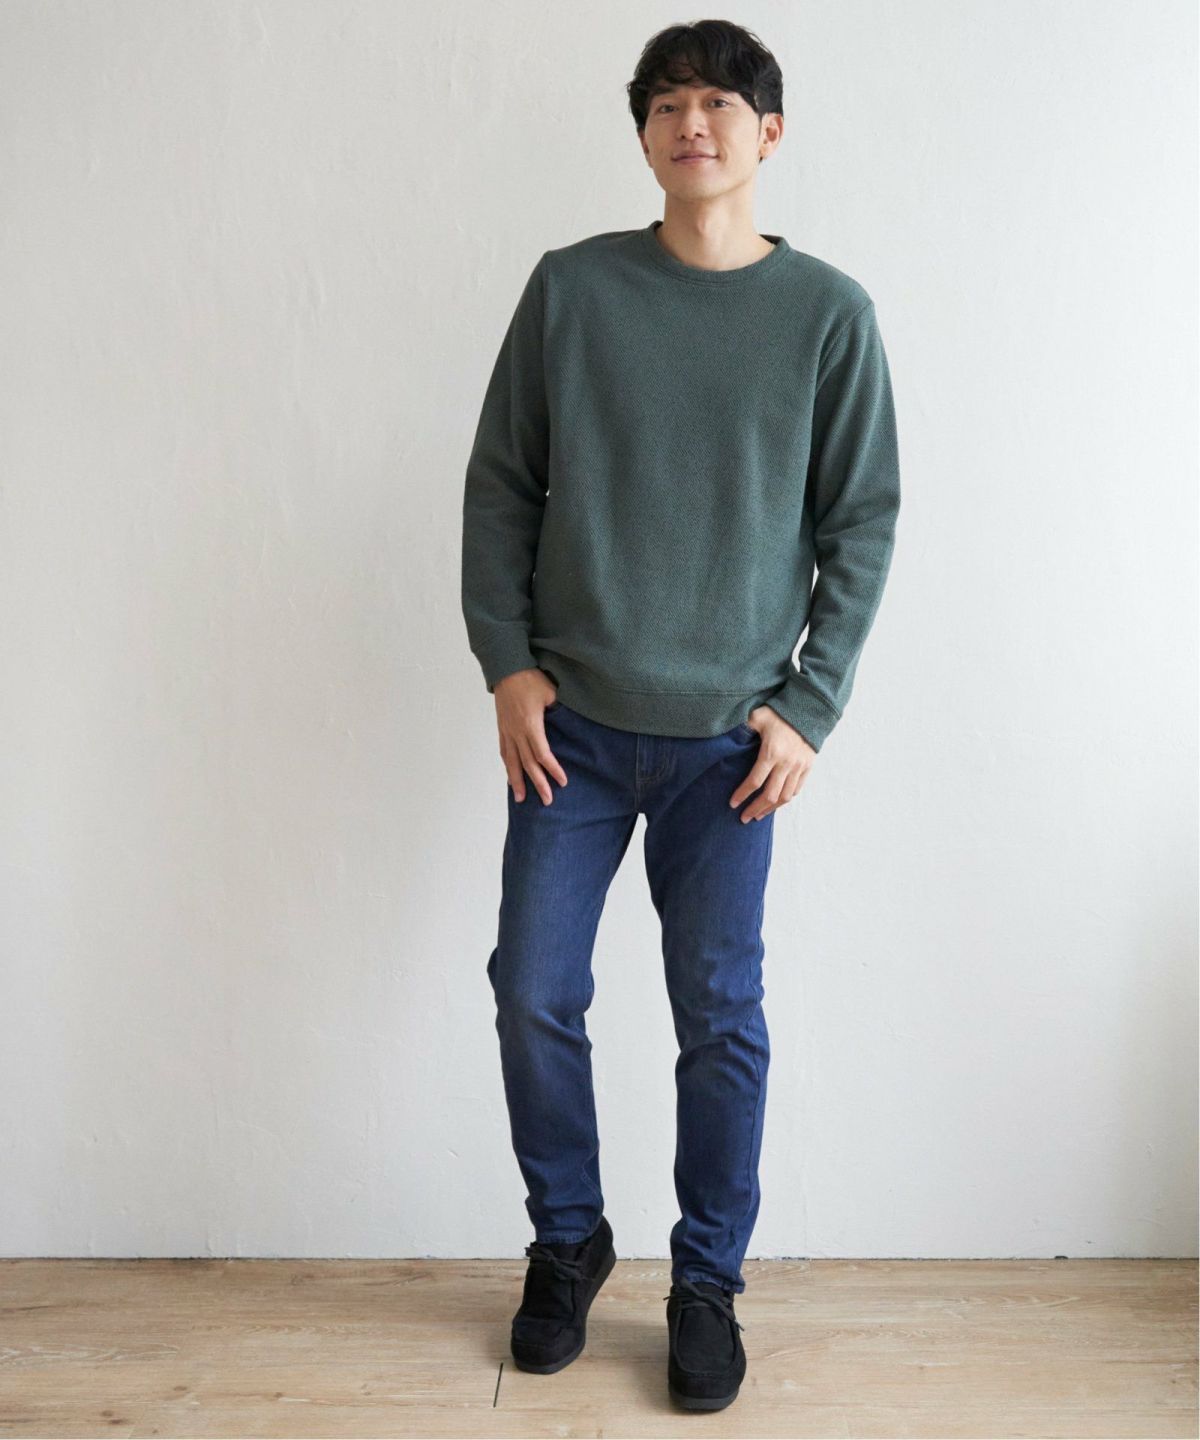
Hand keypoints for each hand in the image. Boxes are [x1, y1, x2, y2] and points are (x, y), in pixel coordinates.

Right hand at [494, 670, 567, 805]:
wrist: (506, 669)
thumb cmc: (530, 679)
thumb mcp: (551, 692)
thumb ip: (559, 709)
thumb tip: (572, 722)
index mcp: (531, 724)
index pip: (542, 754)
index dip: (553, 769)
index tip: (562, 782)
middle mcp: (517, 732)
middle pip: (527, 763)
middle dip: (537, 783)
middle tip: (546, 801)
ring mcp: (507, 731)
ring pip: (512, 762)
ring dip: (517, 781)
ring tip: (520, 798)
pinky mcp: (502, 728)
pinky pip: (504, 752)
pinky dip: (507, 766)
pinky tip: (510, 777)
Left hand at [730, 706, 815, 821]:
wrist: (809, 710)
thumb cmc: (779, 713)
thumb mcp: (757, 716)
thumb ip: (743, 727)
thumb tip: (725, 734)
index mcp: (771, 753)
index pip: (754, 781)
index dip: (742, 795)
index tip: (733, 804)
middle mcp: (786, 763)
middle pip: (770, 795)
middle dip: (755, 809)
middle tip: (744, 818)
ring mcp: (798, 767)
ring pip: (785, 797)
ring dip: (770, 809)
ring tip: (759, 815)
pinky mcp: (807, 767)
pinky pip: (796, 790)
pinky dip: (785, 799)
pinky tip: (776, 803)